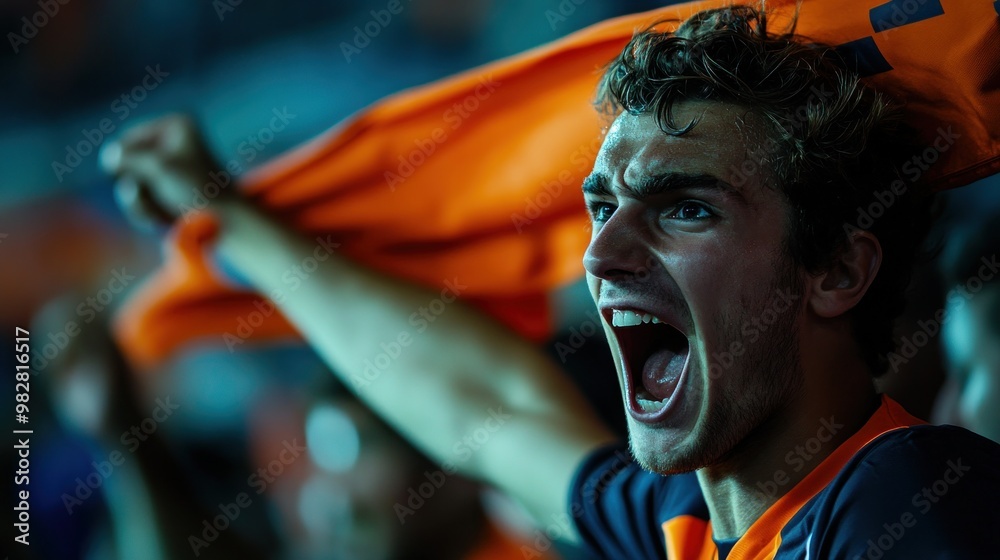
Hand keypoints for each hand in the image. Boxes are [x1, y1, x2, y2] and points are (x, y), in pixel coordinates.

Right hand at [101, 114, 233, 228]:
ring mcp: (167, 168)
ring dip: (141, 201)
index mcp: (176, 125)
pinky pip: (138, 199)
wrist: (226, 224)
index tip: (165, 175)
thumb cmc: (199, 190)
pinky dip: (146, 210)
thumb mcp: (160, 167)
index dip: (133, 162)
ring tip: (167, 207)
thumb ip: (128, 158)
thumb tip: (109, 156)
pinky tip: (166, 218)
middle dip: (138, 184)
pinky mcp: (167, 191)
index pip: (129, 141)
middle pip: (127, 162)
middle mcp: (171, 142)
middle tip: (166, 194)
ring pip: (129, 183)